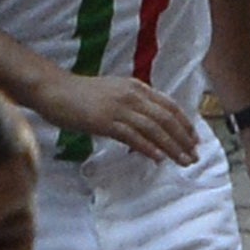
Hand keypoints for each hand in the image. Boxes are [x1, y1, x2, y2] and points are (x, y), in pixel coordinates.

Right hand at [34, 71, 200, 166]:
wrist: (55, 90)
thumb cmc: (82, 94)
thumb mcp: (116, 91)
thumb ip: (134, 103)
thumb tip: (150, 120)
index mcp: (138, 88)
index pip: (169, 106)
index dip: (184, 123)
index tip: (194, 139)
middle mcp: (133, 96)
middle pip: (166, 119)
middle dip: (183, 139)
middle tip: (194, 155)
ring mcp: (119, 108)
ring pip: (153, 129)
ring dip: (171, 147)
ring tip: (182, 161)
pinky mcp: (104, 122)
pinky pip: (131, 136)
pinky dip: (147, 147)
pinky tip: (158, 158)